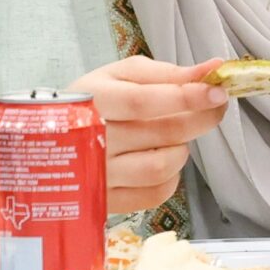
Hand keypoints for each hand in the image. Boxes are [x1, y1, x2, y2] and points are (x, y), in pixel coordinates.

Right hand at [67, 57, 229, 213]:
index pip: (144, 101)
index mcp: (93, 101)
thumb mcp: (122, 76)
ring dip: (181, 148)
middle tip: (213, 106)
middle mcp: (92, 141)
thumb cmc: (95, 101)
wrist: (52, 140)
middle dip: (200, 118)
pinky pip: (155, 193)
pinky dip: (170, 176)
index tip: (217, 91)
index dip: (187, 96)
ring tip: (174, 136)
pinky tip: (161, 158)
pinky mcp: (106, 201)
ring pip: (162, 166)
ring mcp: (98, 175)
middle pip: (162, 134)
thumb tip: (212, 68)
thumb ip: (168, 72)